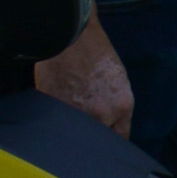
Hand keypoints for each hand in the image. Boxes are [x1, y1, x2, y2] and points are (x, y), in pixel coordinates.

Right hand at [34, 7, 135, 137]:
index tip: (105, 142)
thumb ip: (115, 107)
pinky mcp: (55, 107)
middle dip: (93, 139)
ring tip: (69, 129)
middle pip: (99, 140)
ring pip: (77, 136)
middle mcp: (103, 114)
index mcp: (122, 106)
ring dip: (73, 134)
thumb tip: (107, 125)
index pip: (120, 138)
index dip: (111, 142)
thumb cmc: (97, 52)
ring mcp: (77, 113)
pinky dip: (55, 125)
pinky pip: (56, 125)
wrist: (73, 35)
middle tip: (86, 137)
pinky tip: (54, 120)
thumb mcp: (118, 82)